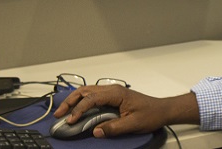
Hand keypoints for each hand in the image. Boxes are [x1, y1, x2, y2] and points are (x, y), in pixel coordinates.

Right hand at [54, 85, 199, 137]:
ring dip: (74, 100)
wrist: (162, 110)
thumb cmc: (151, 113)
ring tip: (64, 111)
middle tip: (59, 114)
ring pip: (87, 91)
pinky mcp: (113, 97)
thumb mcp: (133, 124)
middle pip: (85, 91)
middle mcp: (112, 89)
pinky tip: (77, 109)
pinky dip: (82, 101)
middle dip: (70, 101)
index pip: (91, 99)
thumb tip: (96, 131)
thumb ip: (114, 127)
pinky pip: (93, 96)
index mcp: (116, 93)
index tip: (71, 120)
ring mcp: (112, 92)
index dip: (79, 109)